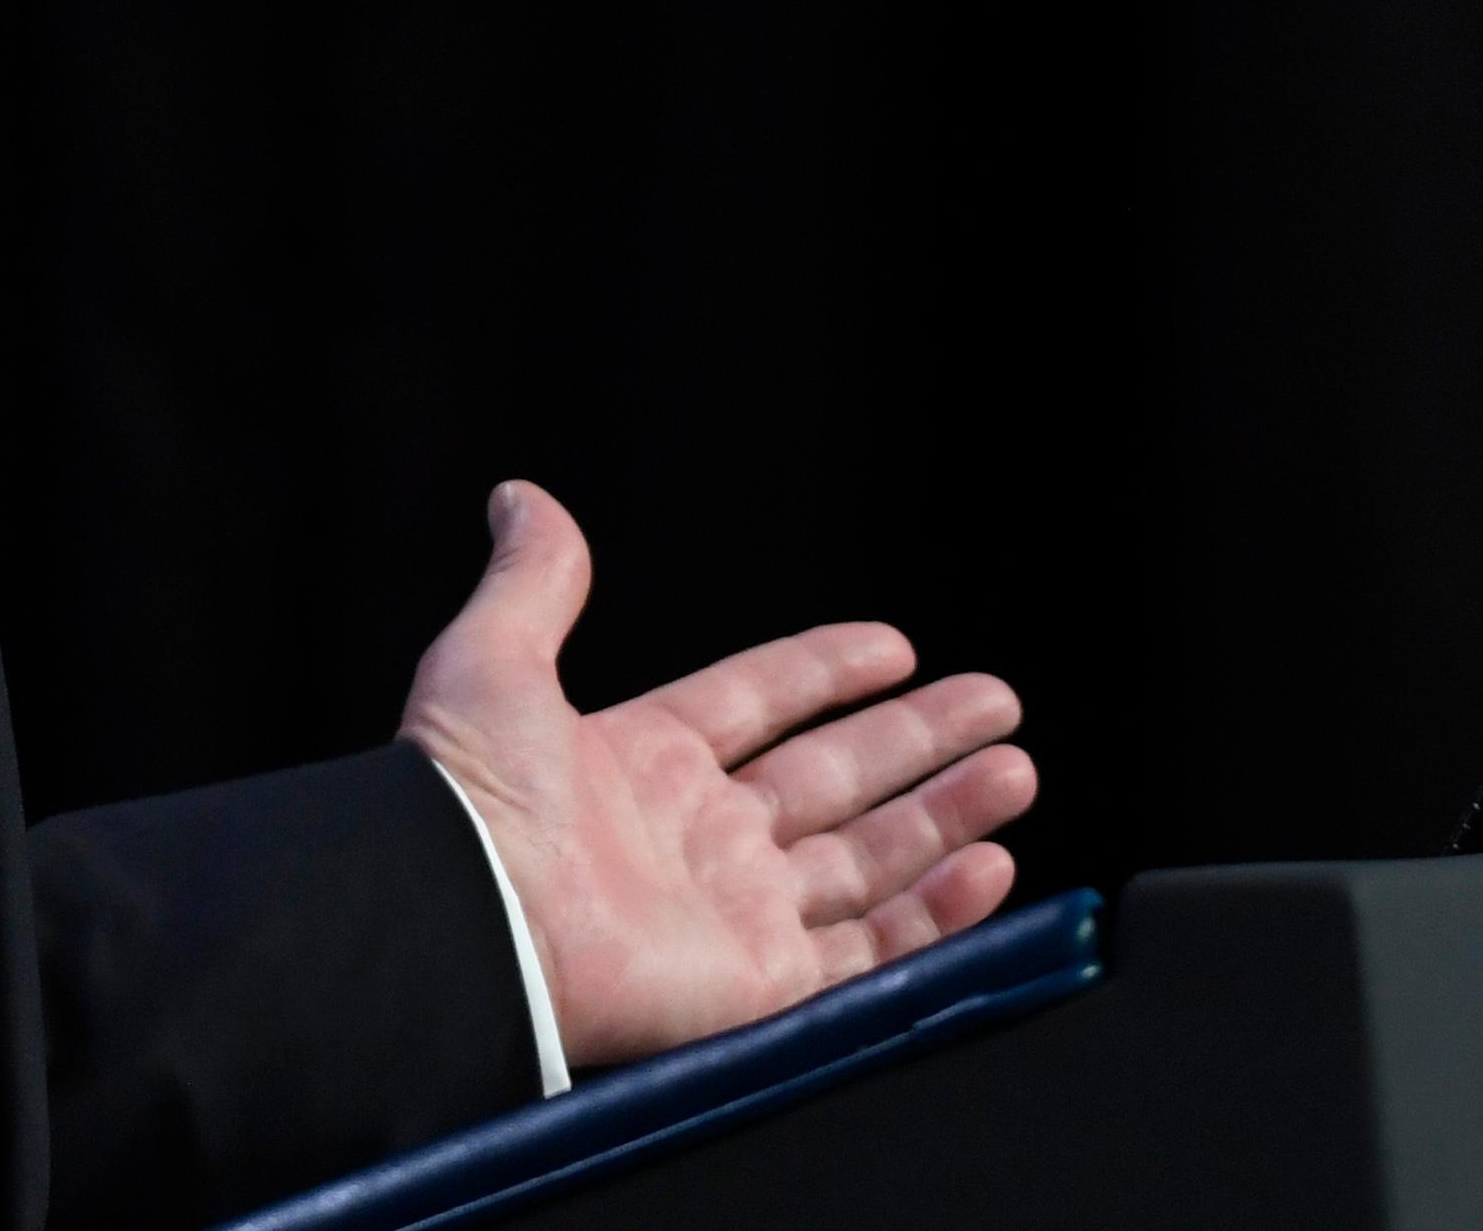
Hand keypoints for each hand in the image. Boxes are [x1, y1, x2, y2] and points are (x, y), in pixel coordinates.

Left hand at [398, 481, 1034, 1069]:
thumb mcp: (493, 662)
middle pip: (836, 778)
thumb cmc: (468, 800)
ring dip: (948, 816)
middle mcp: (699, 838)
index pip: (759, 701)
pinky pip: (871, 951)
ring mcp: (736, 915)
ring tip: (1017, 770)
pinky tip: (992, 867)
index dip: (826, 670)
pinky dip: (937, 914)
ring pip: (870, 862)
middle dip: (919, 741)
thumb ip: (532, 582)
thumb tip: (521, 495)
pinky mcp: (764, 986)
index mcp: (641, 761)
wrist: (466, 927)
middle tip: (998, 702)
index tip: (895, 646)